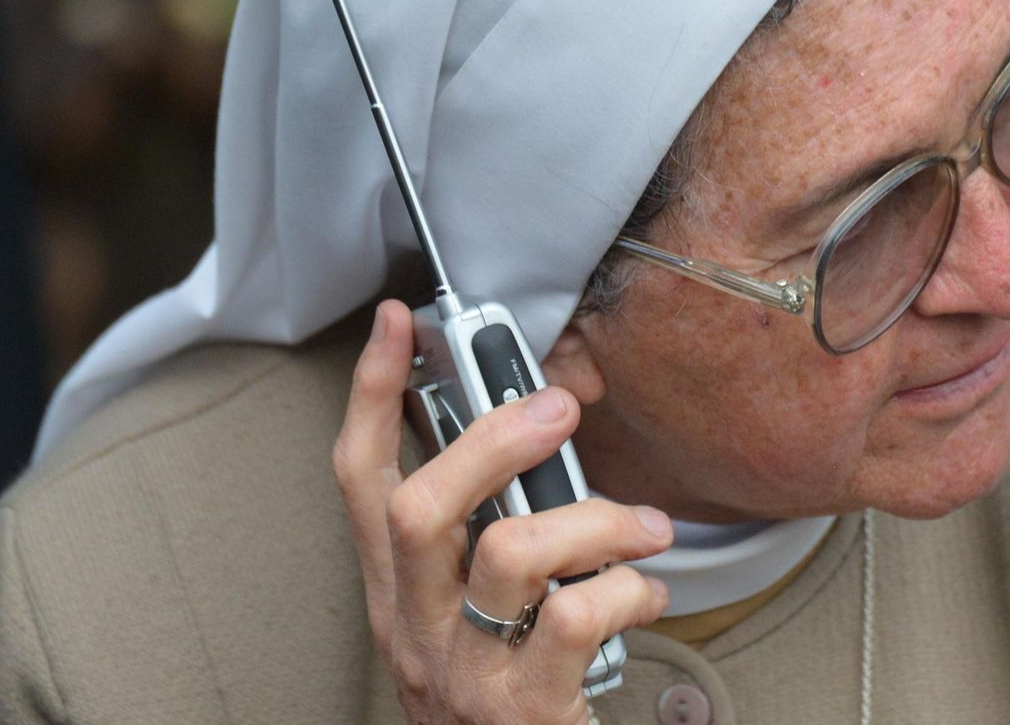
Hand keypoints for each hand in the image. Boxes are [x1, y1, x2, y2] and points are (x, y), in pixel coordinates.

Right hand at [334, 300, 673, 723]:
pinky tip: (647, 593)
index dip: (371, 395)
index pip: (361, 480)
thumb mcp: (476, 610)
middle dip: (492, 440)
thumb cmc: (510, 695)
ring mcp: (463, 671)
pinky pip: (574, 617)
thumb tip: (534, 437)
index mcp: (400, 591)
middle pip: (421, 506)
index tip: (395, 323)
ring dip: (595, 520)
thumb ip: (489, 534)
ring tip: (642, 529)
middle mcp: (415, 628)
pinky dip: (628, 589)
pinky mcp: (522, 709)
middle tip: (558, 410)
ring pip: (510, 551)